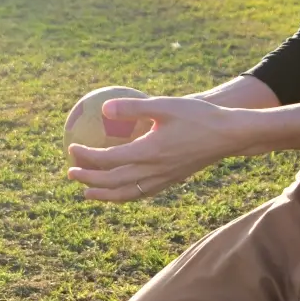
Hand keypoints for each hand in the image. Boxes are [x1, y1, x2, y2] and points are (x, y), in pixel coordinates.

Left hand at [65, 96, 263, 200]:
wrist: (229, 136)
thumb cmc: (198, 116)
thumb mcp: (165, 105)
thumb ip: (133, 108)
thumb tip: (104, 107)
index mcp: (150, 152)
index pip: (109, 160)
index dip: (87, 157)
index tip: (72, 149)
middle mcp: (154, 171)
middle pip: (113, 181)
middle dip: (89, 179)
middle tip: (70, 172)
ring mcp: (164, 179)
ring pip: (127, 193)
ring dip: (104, 193)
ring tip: (87, 191)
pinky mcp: (172, 181)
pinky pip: (142, 193)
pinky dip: (125, 195)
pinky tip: (118, 189)